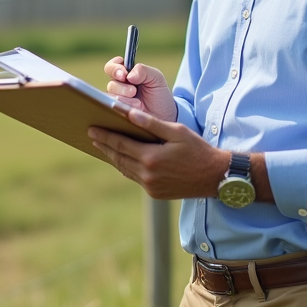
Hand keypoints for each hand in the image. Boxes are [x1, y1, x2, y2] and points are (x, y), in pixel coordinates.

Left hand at [89, 107, 228, 199]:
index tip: (92, 129)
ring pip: (125, 169)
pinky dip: (126, 167)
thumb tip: (128, 114)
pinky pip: (135, 178)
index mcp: (151, 158)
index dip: (104, 136)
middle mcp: (147, 174)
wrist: (215, 177)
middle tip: (92, 136)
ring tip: (103, 147)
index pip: (120, 144)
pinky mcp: (155, 193)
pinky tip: (122, 160)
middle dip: (104, 146)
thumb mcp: (177, 132)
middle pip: (118, 158)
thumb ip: (151, 123)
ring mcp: (150, 186)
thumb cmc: (198, 149)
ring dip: (113, 158)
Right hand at [103, 57, 176, 121]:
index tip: (123, 73)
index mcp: (127, 74)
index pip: (112, 67)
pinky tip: (133, 108)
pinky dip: (123, 107)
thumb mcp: (156, 78)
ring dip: (125, 98)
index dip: (114, 68)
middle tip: (133, 91)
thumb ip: (143, 70)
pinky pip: (113, 108)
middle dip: (122, 87)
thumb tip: (129, 75)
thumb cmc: (159, 95)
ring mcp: (118, 100)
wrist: (164, 116)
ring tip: (138, 103)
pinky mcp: (118, 112)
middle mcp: (119, 86)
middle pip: (111, 83)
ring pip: (111, 96)